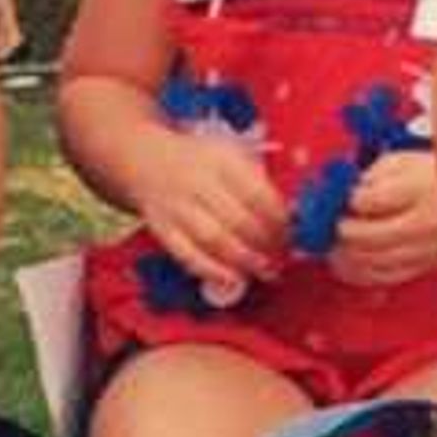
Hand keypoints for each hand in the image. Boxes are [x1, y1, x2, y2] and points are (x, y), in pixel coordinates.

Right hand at [136, 121, 291, 304]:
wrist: (145, 160)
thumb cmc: (198, 163)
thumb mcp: (229, 157)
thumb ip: (256, 183)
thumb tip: (289, 219)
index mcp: (220, 160)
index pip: (258, 193)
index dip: (279, 219)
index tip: (291, 234)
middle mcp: (196, 182)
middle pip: (238, 219)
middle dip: (265, 244)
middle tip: (281, 258)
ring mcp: (177, 206)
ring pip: (214, 239)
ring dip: (244, 260)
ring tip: (264, 271)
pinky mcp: (162, 228)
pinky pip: (187, 255)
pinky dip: (211, 271)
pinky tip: (232, 280)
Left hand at [322, 147, 436, 289]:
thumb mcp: (402, 160)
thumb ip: (372, 176)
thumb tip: (344, 194)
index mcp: (420, 189)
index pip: (370, 201)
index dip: (345, 202)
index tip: (334, 201)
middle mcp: (427, 222)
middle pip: (370, 237)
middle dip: (340, 234)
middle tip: (325, 228)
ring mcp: (430, 247)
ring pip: (377, 261)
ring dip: (347, 256)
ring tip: (332, 247)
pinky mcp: (431, 262)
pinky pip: (390, 276)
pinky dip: (363, 273)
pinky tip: (348, 265)